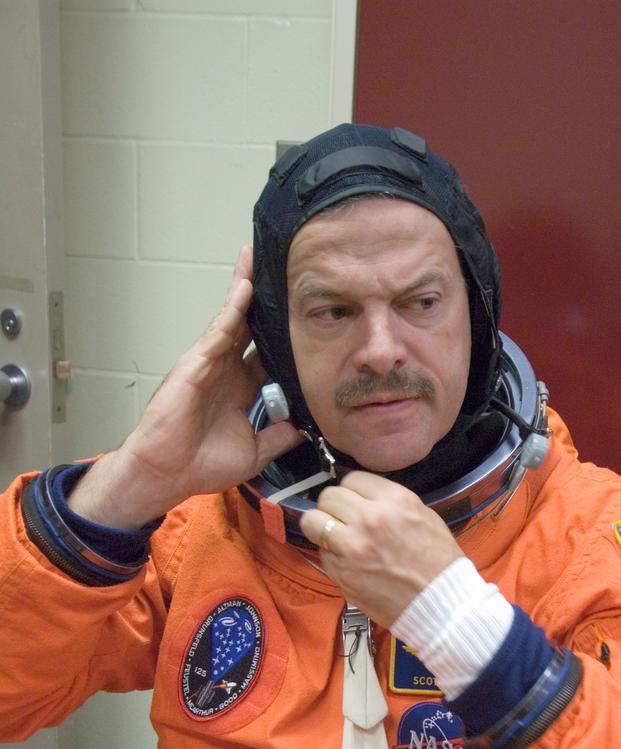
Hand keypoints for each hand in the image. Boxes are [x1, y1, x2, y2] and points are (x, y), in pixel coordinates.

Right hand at [67, 247, 301, 528]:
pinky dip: (233, 308)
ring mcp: (211, 363)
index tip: (308, 315)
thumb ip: (281, 436)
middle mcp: (228, 370)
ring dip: (246, 288)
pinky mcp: (196, 363)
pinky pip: (219, 330)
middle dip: (266, 300)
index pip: (270, 354)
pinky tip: (246, 287)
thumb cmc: (201, 464)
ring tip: (259, 258)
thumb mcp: (255, 452)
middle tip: (284, 269)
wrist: (168, 474)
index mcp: (243, 388)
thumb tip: (308, 426)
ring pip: (234, 318)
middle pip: (252, 326)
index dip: (286, 334)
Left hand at [300, 473, 461, 626]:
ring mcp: (353, 548)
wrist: (440, 603)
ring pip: (313, 521)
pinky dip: (330, 555)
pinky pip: (322, 553)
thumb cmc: (437, 562)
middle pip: (329, 496)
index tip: (354, 500)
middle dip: (334, 506)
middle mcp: (371, 519)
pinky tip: (348, 561)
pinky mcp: (343, 573)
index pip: (352, 479)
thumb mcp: (423, 516)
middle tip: (343, 518)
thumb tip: (362, 497)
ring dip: (321, 527)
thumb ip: (390, 502)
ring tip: (334, 535)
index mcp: (395, 501)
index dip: (352, 491)